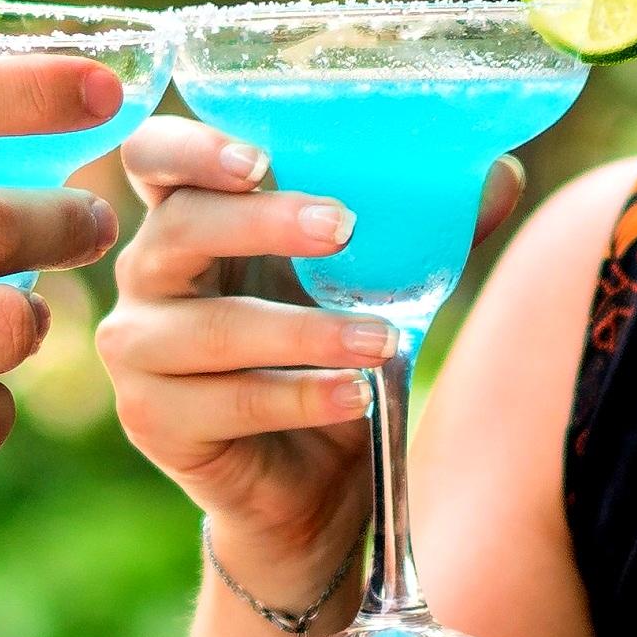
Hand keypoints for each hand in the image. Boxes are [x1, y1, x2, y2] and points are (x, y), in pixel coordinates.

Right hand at [98, 124, 528, 608]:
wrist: (308, 488)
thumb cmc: (327, 360)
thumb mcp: (373, 288)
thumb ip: (420, 231)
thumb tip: (497, 174)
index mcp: (192, 217)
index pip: (156, 156)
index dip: (194, 148)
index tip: (259, 157)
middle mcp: (149, 275)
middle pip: (179, 228)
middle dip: (263, 223)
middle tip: (344, 227)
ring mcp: (138, 351)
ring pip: (213, 328)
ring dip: (305, 332)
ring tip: (383, 340)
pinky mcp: (153, 420)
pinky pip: (230, 403)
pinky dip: (302, 398)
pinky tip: (358, 397)